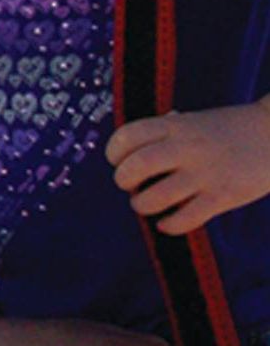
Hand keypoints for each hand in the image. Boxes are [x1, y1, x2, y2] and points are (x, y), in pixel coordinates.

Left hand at [106, 94, 269, 233]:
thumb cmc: (231, 128)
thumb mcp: (194, 120)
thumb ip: (165, 132)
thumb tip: (133, 149)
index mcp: (175, 125)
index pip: (127, 135)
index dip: (113, 152)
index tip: (117, 161)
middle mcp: (187, 147)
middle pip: (135, 166)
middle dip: (123, 180)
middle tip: (129, 185)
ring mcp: (206, 172)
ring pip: (155, 197)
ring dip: (142, 205)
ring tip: (146, 205)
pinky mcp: (224, 197)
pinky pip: (185, 218)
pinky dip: (169, 225)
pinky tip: (167, 222)